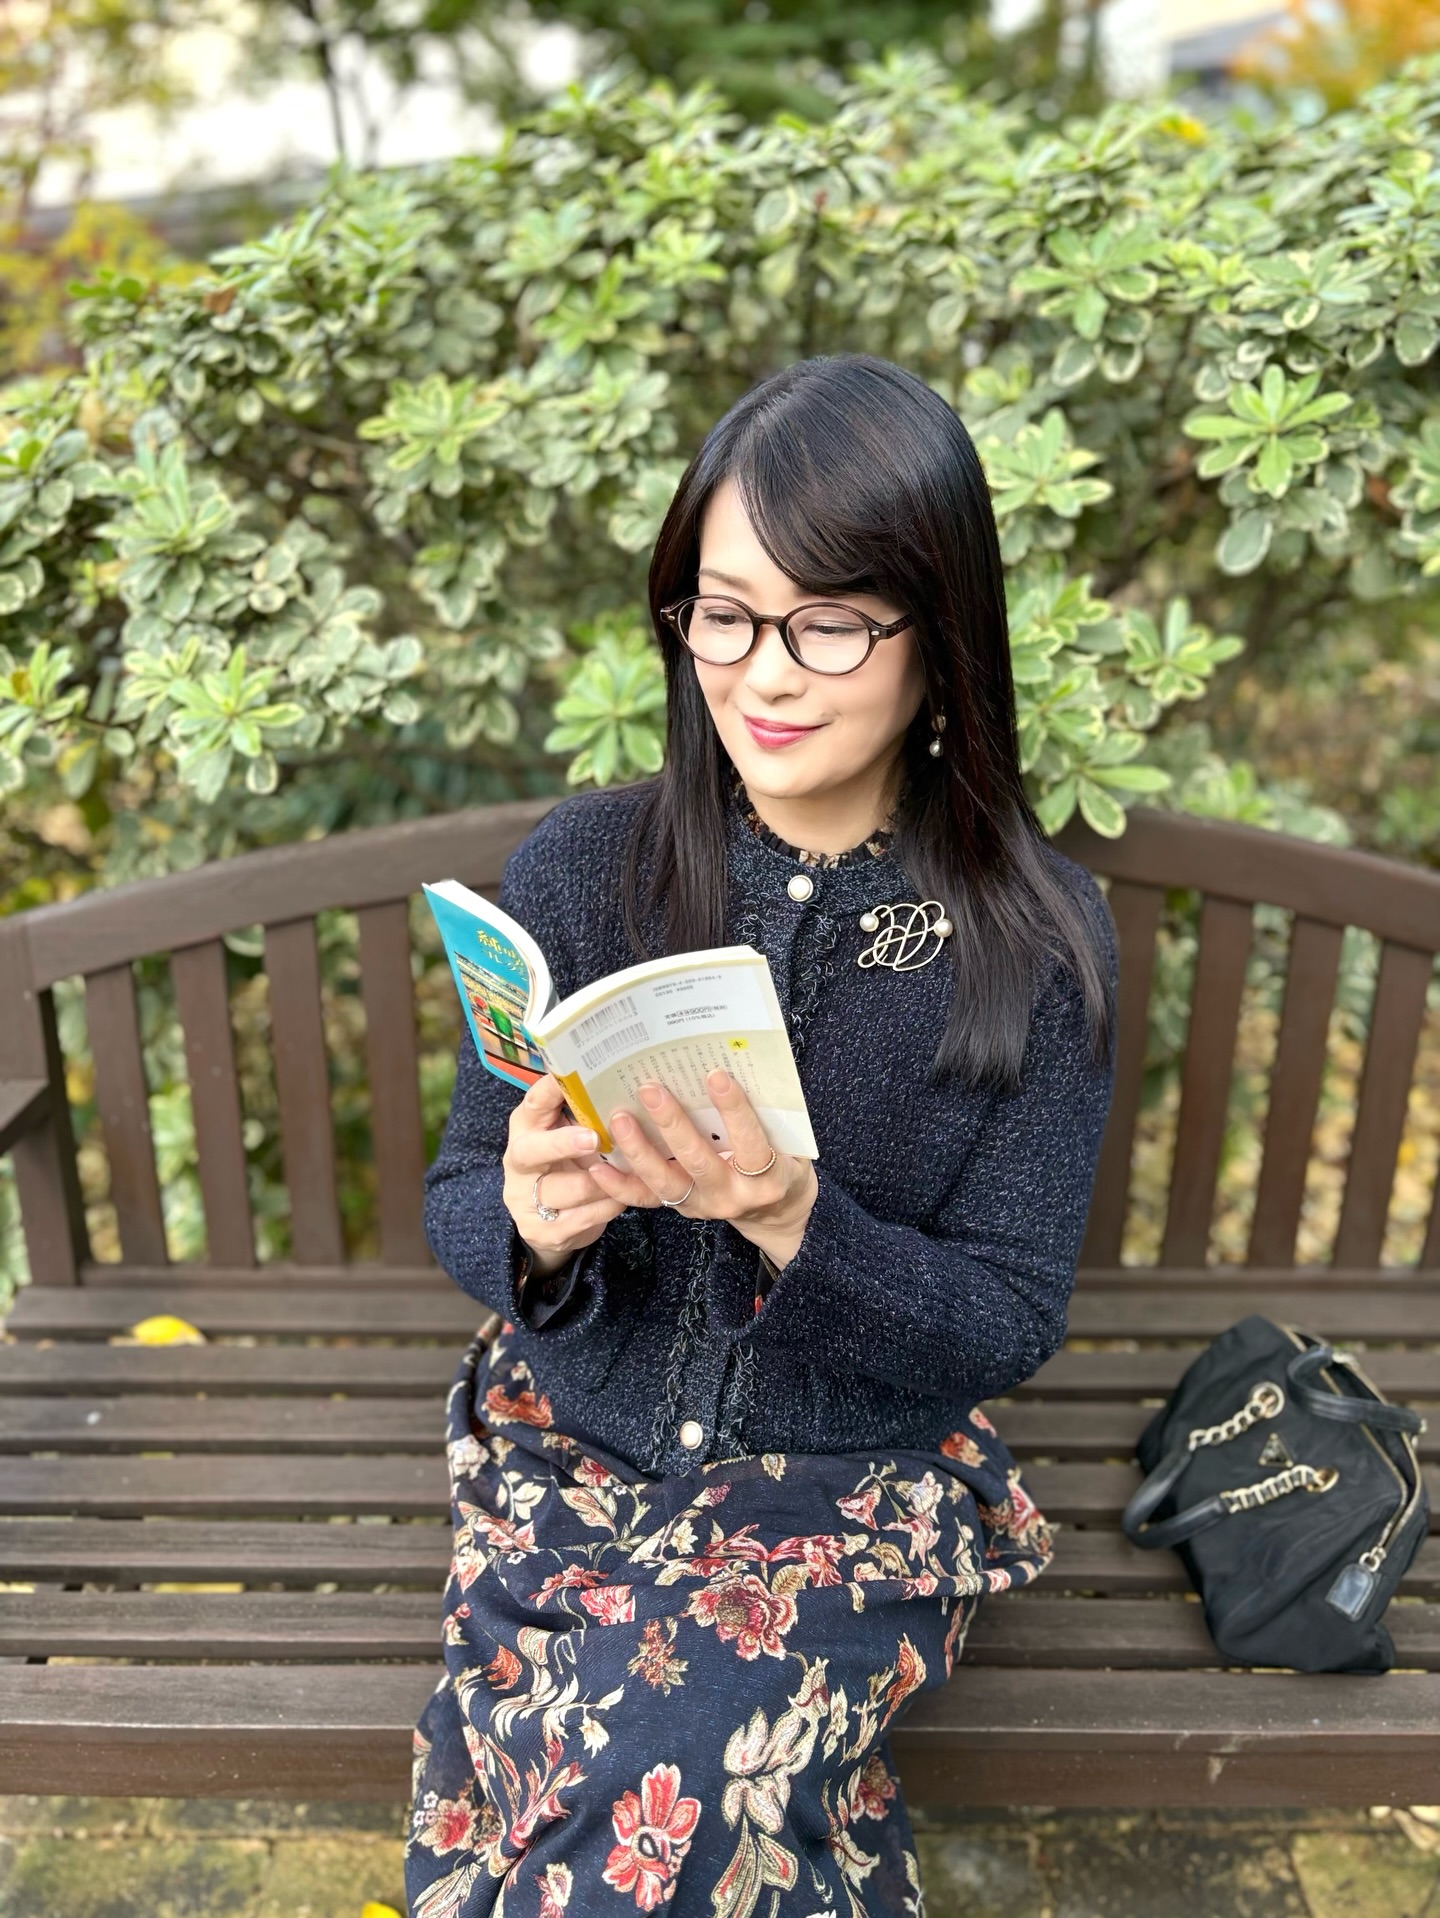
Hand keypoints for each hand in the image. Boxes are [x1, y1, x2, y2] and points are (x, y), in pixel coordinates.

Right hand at [502, 1073, 620, 1275]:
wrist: (548, 1221)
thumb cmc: (567, 1164)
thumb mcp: (568, 1134)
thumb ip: (583, 1113)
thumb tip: (620, 1079)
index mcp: (525, 1129)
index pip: (532, 1104)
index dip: (550, 1091)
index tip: (572, 1081)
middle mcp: (518, 1163)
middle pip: (532, 1151)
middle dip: (563, 1144)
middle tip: (594, 1138)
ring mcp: (526, 1200)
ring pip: (567, 1189)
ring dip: (603, 1181)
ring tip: (627, 1173)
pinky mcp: (542, 1231)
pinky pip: (584, 1218)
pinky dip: (608, 1206)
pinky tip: (622, 1198)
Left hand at [586, 1068, 816, 1245]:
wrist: (775, 1213)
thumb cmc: (782, 1163)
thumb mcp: (789, 1143)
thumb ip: (766, 1115)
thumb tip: (733, 1064)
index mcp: (767, 1177)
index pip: (750, 1142)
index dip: (734, 1110)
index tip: (715, 1075)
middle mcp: (732, 1196)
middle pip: (699, 1161)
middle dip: (672, 1124)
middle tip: (651, 1089)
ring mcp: (702, 1206)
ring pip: (665, 1181)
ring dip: (639, 1149)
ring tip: (619, 1117)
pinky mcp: (681, 1210)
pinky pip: (646, 1200)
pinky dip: (620, 1184)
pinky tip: (598, 1164)